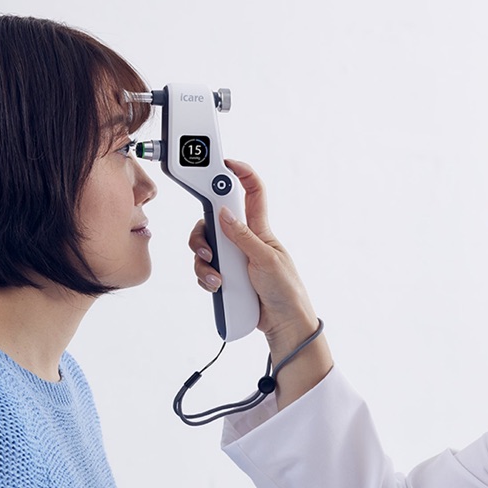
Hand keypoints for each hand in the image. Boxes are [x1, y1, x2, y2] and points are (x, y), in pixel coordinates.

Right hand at [190, 160, 321, 360]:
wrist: (283, 324)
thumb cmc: (285, 290)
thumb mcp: (265, 260)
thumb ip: (243, 237)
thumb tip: (224, 212)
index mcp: (259, 230)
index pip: (252, 192)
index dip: (241, 173)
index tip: (226, 163)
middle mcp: (244, 240)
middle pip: (213, 222)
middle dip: (202, 234)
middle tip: (207, 250)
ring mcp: (233, 259)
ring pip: (205, 249)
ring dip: (204, 263)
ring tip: (217, 279)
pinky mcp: (226, 277)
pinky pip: (205, 270)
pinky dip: (206, 278)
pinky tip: (216, 287)